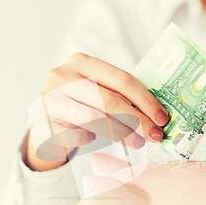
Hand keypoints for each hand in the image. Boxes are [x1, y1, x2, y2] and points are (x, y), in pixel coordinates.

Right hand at [24, 52, 168, 171]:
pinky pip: (75, 134)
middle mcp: (62, 76)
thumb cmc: (79, 105)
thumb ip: (120, 95)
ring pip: (93, 117)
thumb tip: (157, 115)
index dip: (145, 99)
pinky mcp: (43, 122)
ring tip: (138, 142)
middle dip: (137, 119)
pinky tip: (95, 141)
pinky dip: (90, 139)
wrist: (46, 124)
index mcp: (81, 62)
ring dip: (121, 132)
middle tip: (154, 134)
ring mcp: (50, 99)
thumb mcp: (97, 91)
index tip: (162, 117)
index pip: (121, 79)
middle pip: (109, 99)